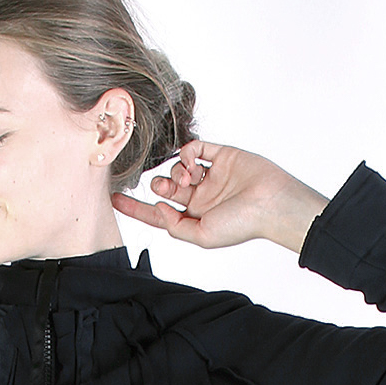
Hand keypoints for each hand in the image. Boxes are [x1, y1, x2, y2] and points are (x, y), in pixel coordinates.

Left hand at [111, 140, 326, 254]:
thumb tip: (158, 208)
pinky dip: (187, 153)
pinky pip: (195, 148)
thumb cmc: (242, 225)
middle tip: (165, 188)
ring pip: (177, 166)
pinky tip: (193, 164)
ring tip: (189, 179)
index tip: (113, 199)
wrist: (271, 202)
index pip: (158, 213)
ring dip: (176, 171)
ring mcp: (209, 175)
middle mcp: (200, 197)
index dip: (135, 207)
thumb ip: (176, 226)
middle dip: (159, 186)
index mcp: (194, 219)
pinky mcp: (220, 155)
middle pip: (165, 187)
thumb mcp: (202, 236)